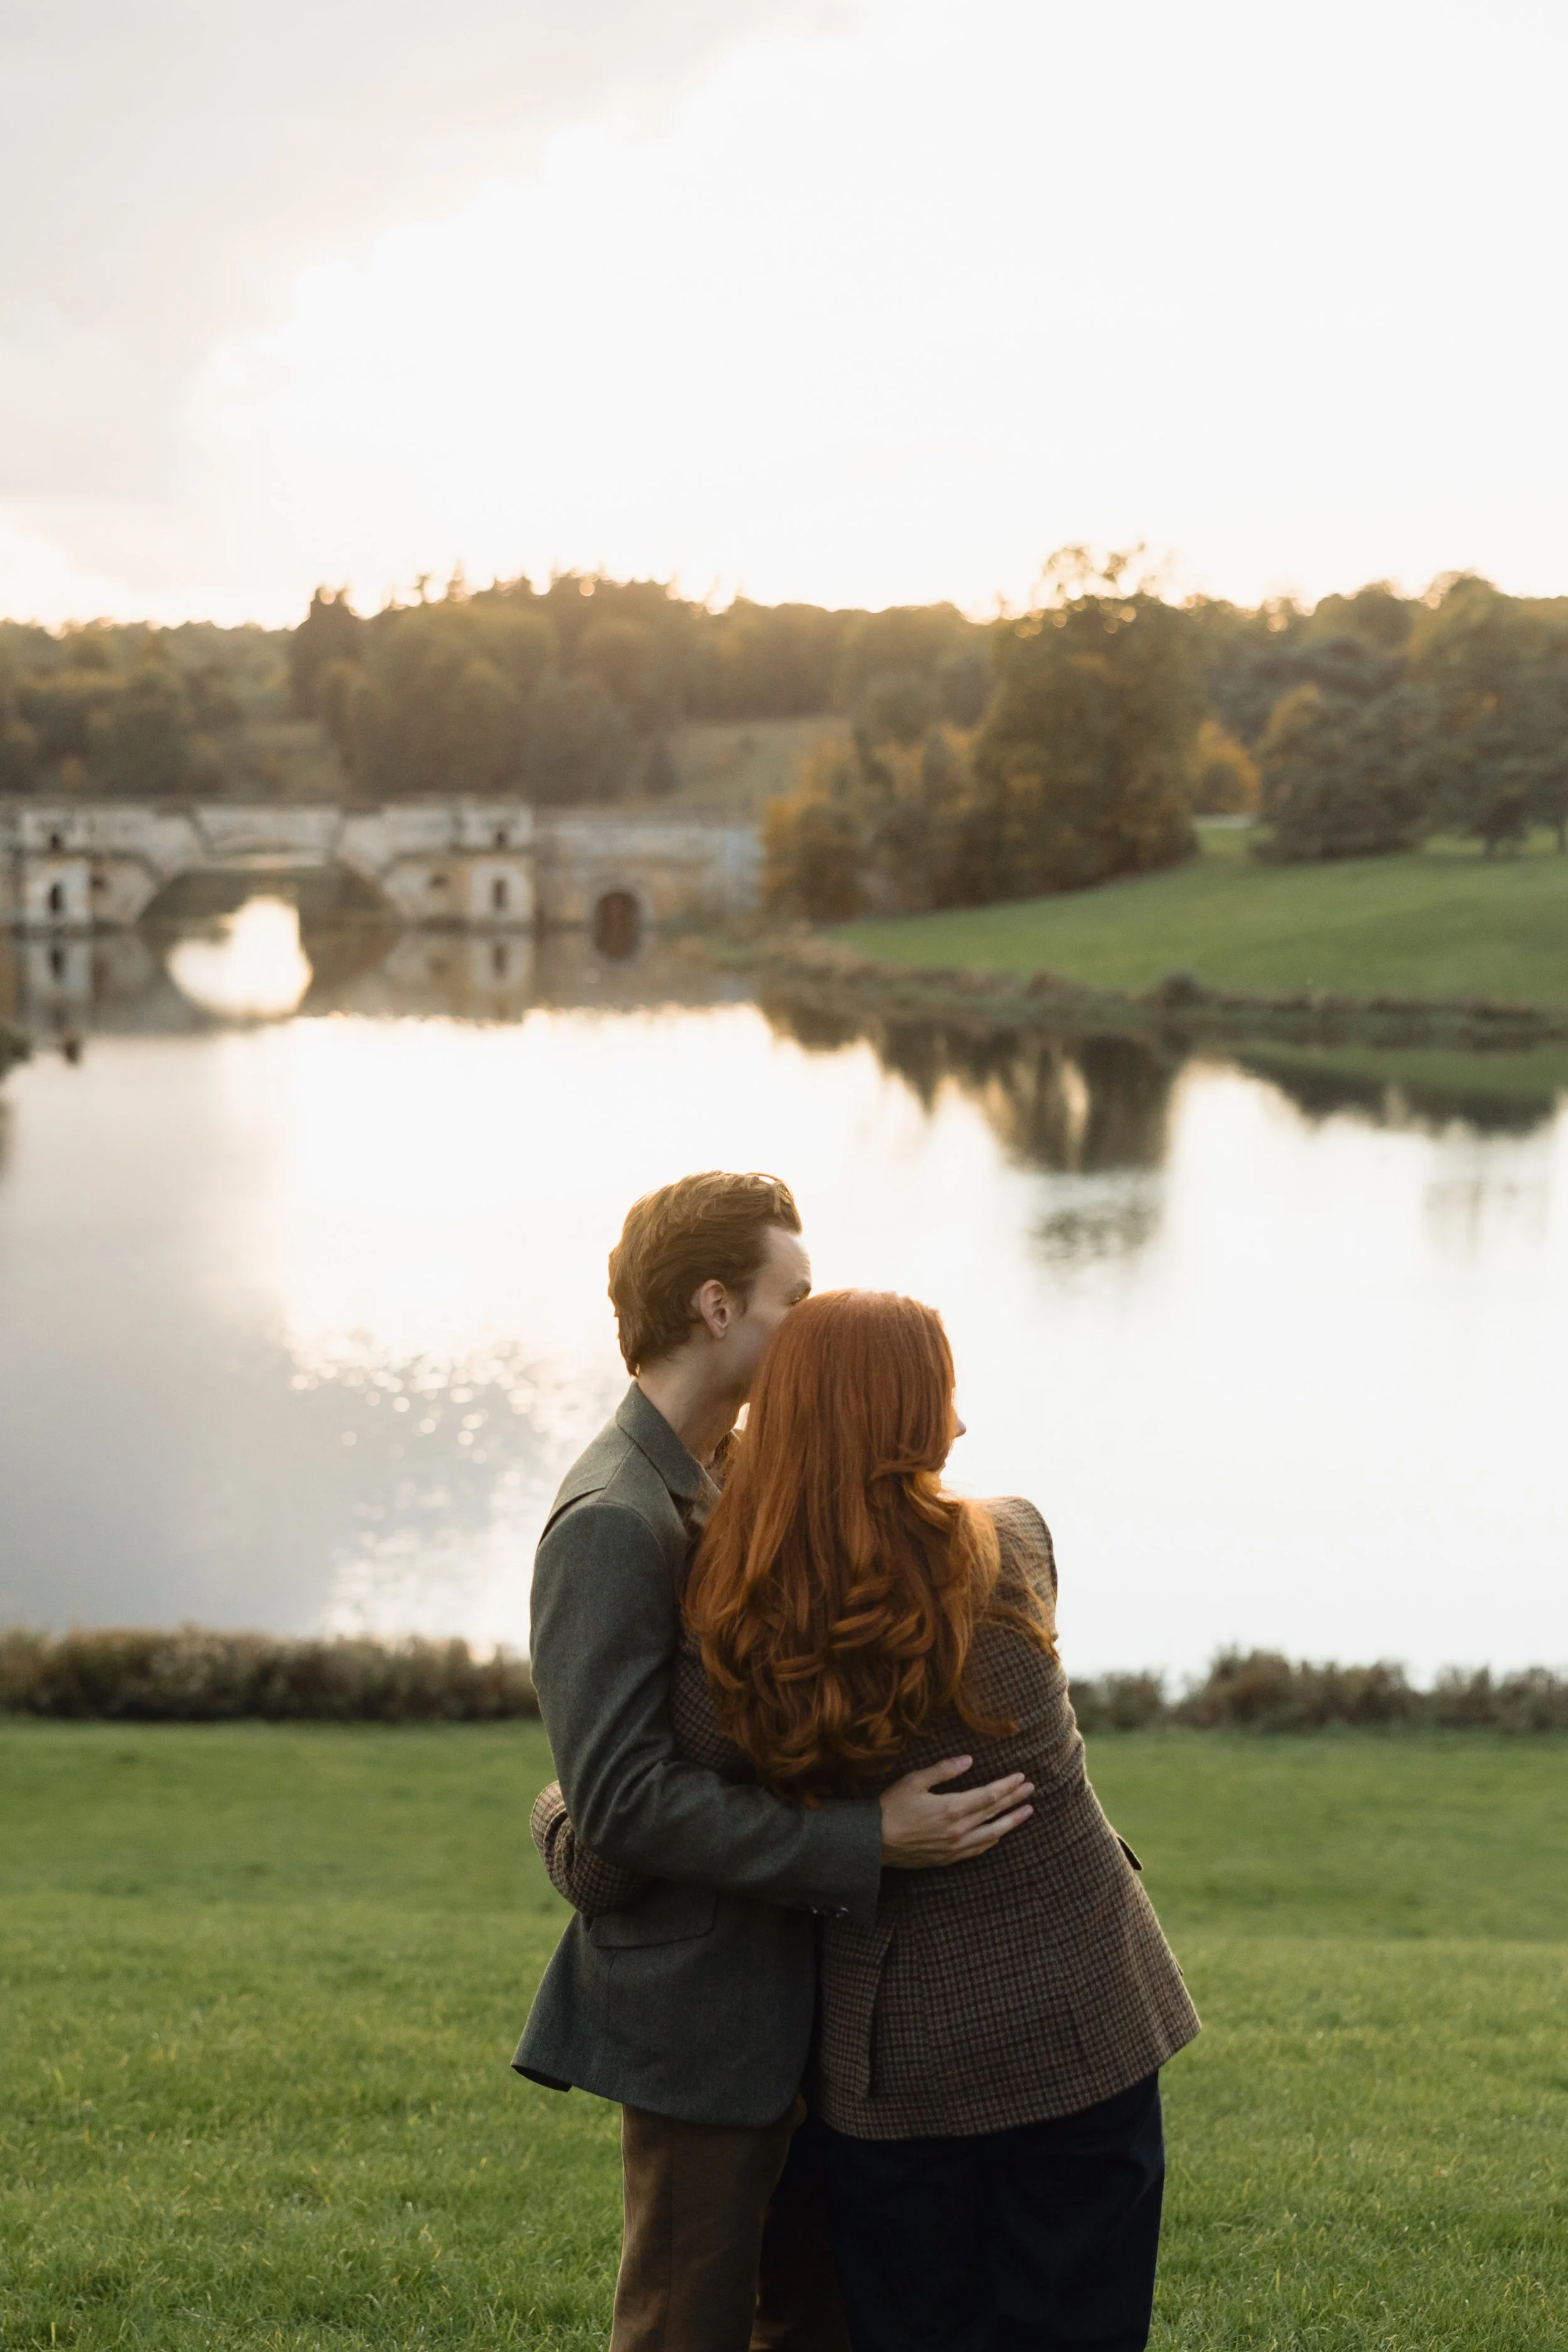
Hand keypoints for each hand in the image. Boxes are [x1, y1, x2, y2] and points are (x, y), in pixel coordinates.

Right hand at [879, 1757, 1033, 1867]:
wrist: (874, 1842)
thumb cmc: (892, 1807)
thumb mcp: (914, 1781)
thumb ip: (943, 1770)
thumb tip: (969, 1760)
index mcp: (952, 1808)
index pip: (989, 1796)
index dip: (1007, 1786)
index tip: (1022, 1777)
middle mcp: (958, 1830)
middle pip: (994, 1813)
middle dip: (1015, 1800)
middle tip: (1031, 1790)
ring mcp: (955, 1847)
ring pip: (992, 1834)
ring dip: (1011, 1822)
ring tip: (1027, 1812)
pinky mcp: (948, 1858)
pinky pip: (978, 1849)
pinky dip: (992, 1839)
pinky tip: (999, 1834)